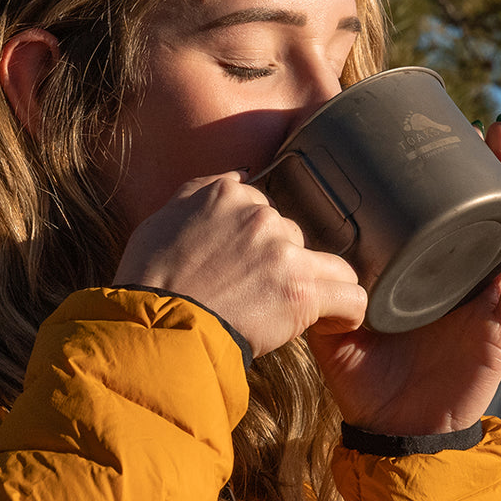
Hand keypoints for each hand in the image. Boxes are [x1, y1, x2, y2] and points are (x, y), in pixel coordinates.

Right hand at [114, 172, 367, 357]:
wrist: (153, 326)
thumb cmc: (149, 279)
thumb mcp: (162, 218)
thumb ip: (201, 192)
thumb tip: (239, 174)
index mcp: (227, 192)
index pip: (263, 206)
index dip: (255, 239)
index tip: (244, 262)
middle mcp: (259, 214)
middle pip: (293, 235)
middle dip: (281, 261)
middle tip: (256, 293)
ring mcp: (283, 250)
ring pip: (328, 264)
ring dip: (313, 285)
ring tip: (291, 311)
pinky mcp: (301, 290)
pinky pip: (351, 297)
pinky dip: (346, 313)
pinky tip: (333, 322)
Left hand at [307, 120, 500, 435]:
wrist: (389, 434)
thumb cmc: (362, 380)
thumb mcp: (331, 325)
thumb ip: (316, 290)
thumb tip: (286, 246)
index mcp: (417, 275)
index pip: (435, 217)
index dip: (443, 181)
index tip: (440, 137)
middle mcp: (452, 281)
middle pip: (478, 216)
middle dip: (489, 172)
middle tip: (494, 126)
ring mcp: (479, 303)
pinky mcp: (497, 330)